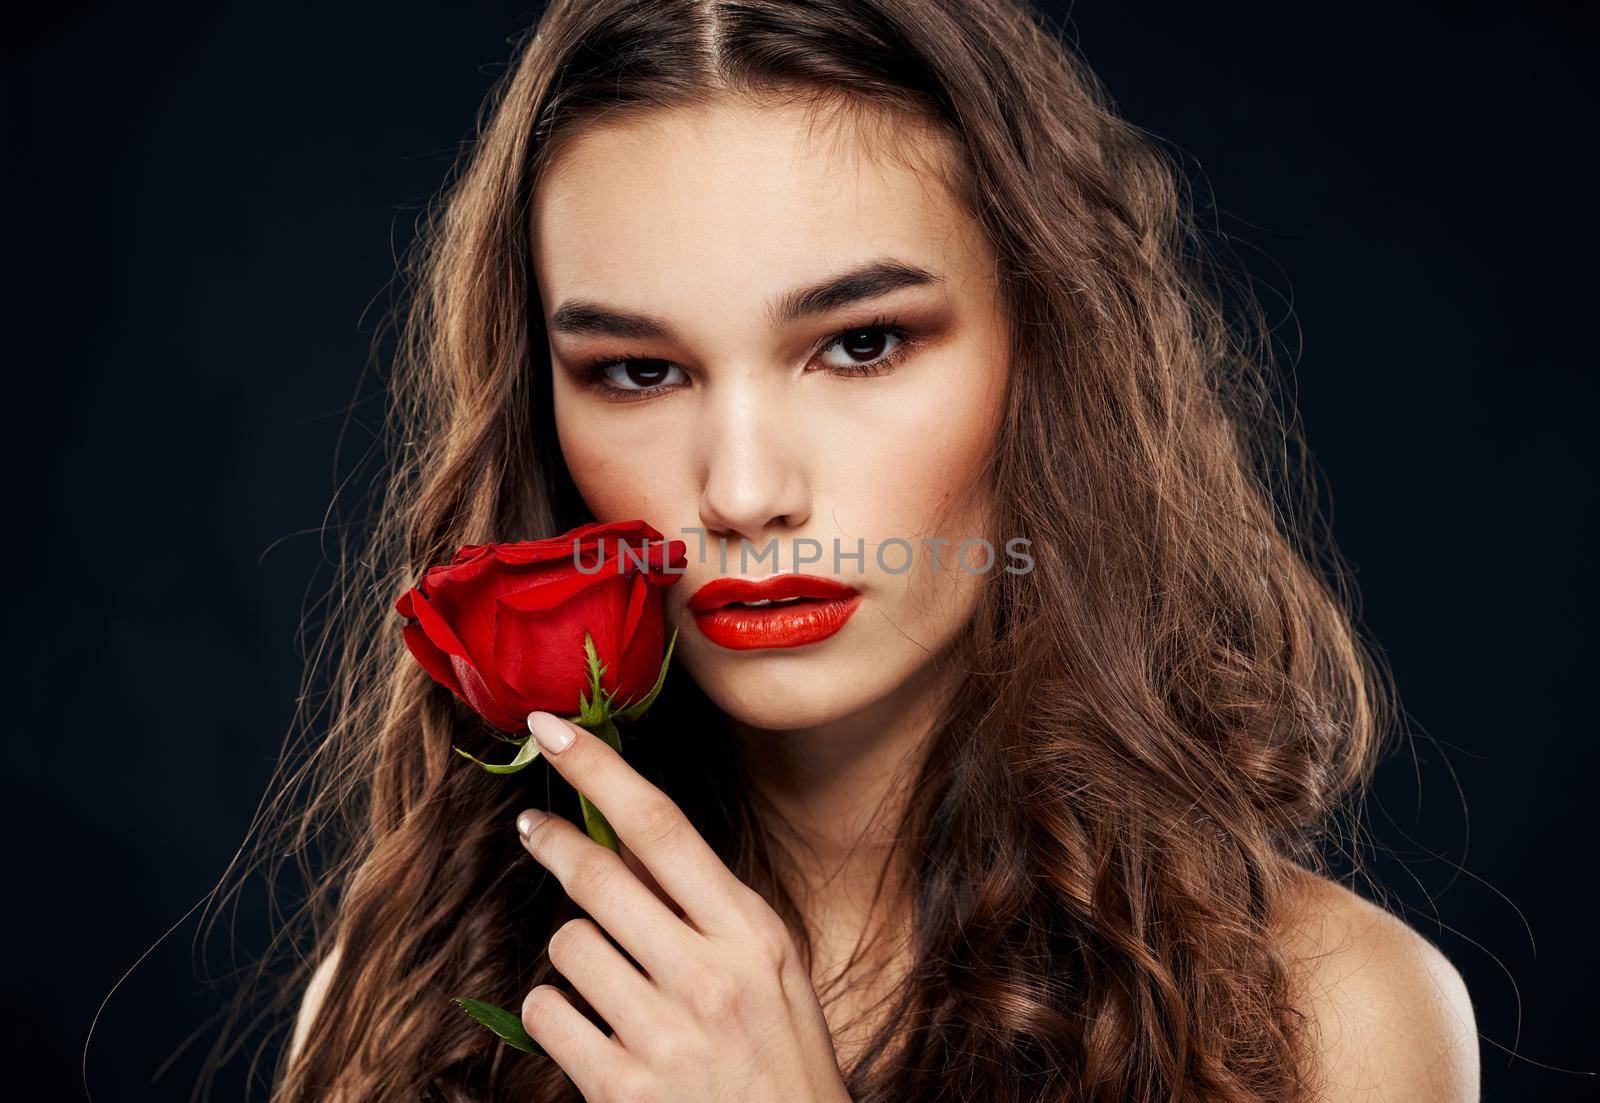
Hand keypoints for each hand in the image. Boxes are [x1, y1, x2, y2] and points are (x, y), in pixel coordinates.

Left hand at [514, 710, 852, 1102]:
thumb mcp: (772, 972)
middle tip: (533, 828)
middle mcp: (708, 975)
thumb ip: (709, 912)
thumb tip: (632, 847)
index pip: (661, 827)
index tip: (554, 731)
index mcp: (751, 933)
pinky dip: (556, 1016)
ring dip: (575, 956)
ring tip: (612, 986)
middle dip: (555, 843)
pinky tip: (595, 1034)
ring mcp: (663, 1034)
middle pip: (599, 877)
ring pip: (568, 945)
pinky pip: (548, 1014)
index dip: (598, 770)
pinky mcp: (621, 1088)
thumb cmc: (784, 1062)